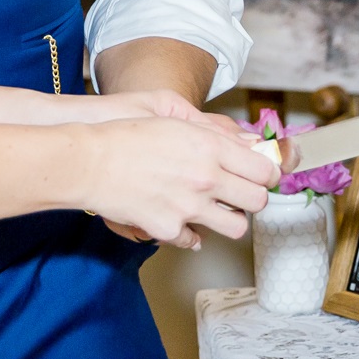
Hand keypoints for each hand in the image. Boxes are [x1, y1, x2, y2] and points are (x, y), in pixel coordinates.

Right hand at [83, 116, 279, 248]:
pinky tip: (184, 220)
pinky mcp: (169, 229)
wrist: (90, 162)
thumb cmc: (129, 134)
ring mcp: (189, 207)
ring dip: (230, 220)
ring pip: (235, 227)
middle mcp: (206, 179)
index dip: (268, 175)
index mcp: (211, 148)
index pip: (264, 171)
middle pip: (257, 201)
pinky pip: (197, 241)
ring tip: (217, 209)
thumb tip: (251, 143)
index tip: (263, 176)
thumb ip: (217, 132)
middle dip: (255, 198)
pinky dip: (192, 234)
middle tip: (243, 194)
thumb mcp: (176, 118)